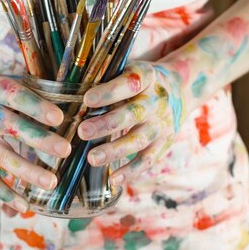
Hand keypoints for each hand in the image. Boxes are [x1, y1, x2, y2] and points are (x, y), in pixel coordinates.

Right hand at [0, 72, 70, 211]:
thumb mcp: (6, 82)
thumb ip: (33, 91)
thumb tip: (75, 101)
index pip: (17, 96)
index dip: (37, 107)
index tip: (59, 117)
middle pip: (12, 127)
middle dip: (40, 140)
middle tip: (66, 150)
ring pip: (3, 158)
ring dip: (28, 172)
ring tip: (52, 182)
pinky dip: (6, 194)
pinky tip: (26, 205)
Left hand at [78, 61, 183, 185]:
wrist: (178, 89)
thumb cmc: (138, 81)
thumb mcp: (127, 70)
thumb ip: (106, 79)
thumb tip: (71, 93)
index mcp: (146, 76)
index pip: (129, 83)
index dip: (109, 92)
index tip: (87, 99)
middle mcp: (156, 101)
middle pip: (132, 114)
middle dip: (106, 124)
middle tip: (82, 132)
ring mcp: (161, 124)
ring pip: (139, 140)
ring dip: (115, 151)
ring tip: (92, 159)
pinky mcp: (164, 142)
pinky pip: (148, 160)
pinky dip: (131, 171)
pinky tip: (113, 180)